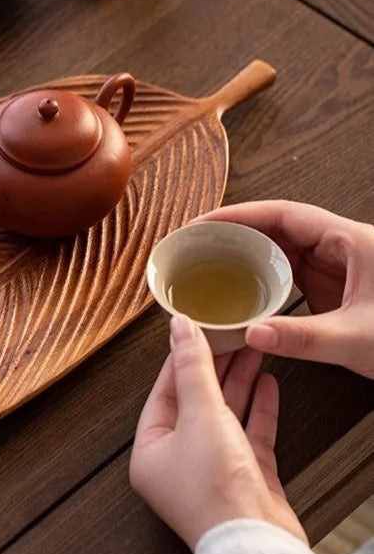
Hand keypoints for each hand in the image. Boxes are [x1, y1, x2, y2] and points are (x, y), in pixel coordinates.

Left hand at [130, 315, 305, 549]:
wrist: (258, 545)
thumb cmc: (216, 491)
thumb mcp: (200, 415)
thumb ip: (192, 368)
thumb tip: (180, 327)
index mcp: (151, 451)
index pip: (163, 393)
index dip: (180, 360)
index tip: (194, 332)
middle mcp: (178, 462)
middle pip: (195, 402)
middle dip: (214, 368)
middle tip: (230, 337)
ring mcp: (214, 472)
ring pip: (225, 416)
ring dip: (239, 383)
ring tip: (253, 351)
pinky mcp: (246, 480)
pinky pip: (249, 435)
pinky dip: (258, 409)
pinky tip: (268, 384)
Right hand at [199, 200, 373, 378]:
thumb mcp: (359, 339)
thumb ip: (303, 338)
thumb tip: (252, 334)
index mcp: (350, 242)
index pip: (284, 215)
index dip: (239, 214)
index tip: (204, 223)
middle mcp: (341, 248)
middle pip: (277, 227)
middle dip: (235, 231)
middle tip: (196, 243)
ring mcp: (339, 267)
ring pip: (282, 249)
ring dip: (246, 253)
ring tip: (209, 261)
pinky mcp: (337, 288)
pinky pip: (291, 273)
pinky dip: (262, 276)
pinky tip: (242, 289)